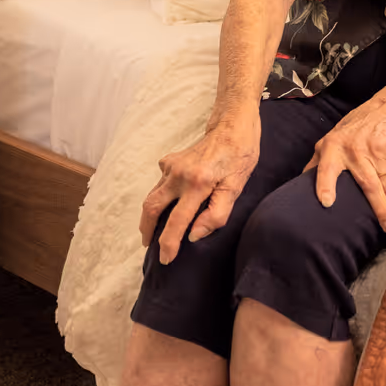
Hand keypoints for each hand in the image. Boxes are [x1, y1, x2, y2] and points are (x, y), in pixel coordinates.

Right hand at [139, 116, 259, 263]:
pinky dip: (159, 198)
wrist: (231, 126)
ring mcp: (171, 166)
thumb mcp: (236, 187)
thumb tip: (194, 235)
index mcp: (198, 183)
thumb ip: (217, 214)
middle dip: (147, 230)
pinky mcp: (169, 161)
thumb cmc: (239, 157)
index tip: (166, 258)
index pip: (177, 221)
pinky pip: (159, 184)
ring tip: (152, 231)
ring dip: (149, 215)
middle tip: (148, 245)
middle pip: (152, 208)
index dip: (169, 243)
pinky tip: (168, 204)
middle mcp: (179, 174)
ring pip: (152, 196)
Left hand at [305, 86, 385, 231]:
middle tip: (384, 229)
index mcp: (335, 147)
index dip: (325, 184)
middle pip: (368, 186)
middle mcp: (356, 150)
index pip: (327, 168)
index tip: (326, 203)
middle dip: (379, 210)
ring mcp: (378, 151)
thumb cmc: (358, 124)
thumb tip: (300, 185)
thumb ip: (318, 160)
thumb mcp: (332, 136)